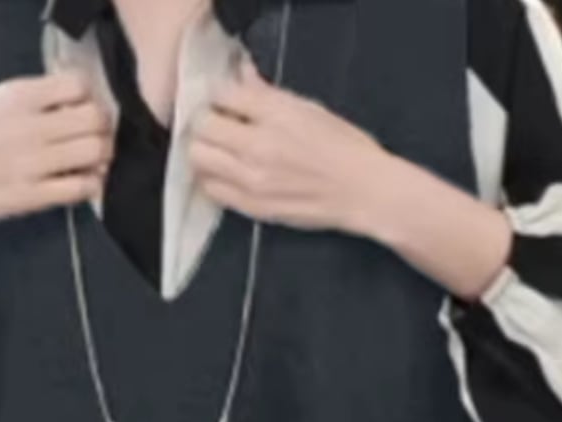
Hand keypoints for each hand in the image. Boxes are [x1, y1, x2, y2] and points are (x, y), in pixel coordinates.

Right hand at [0, 72, 113, 272]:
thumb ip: (33, 98)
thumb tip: (72, 97)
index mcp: (19, 96)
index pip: (78, 85)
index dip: (88, 99)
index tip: (82, 112)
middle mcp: (30, 126)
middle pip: (95, 118)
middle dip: (102, 129)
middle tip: (95, 140)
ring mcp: (33, 163)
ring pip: (96, 151)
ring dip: (102, 157)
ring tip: (91, 163)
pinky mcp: (34, 196)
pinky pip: (82, 187)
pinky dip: (92, 184)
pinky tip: (83, 183)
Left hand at [190, 60, 385, 234]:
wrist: (362, 191)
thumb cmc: (344, 147)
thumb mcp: (309, 108)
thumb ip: (268, 94)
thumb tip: (241, 75)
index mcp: (276, 114)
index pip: (223, 94)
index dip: (220, 96)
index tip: (226, 102)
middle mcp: (259, 145)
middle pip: (203, 127)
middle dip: (207, 122)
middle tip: (218, 126)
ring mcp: (252, 179)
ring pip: (199, 158)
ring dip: (204, 151)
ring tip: (218, 151)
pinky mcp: (252, 206)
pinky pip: (211, 189)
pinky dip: (211, 178)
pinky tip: (225, 174)